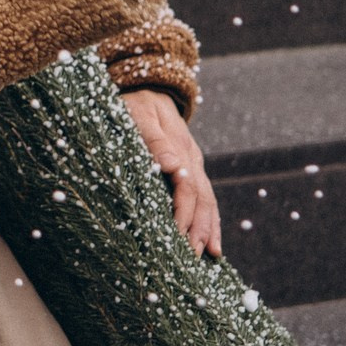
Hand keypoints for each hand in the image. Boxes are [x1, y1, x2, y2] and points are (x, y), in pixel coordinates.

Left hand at [125, 90, 221, 258]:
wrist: (145, 89)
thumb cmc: (134, 103)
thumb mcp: (139, 114)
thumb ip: (153, 139)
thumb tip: (172, 165)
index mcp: (180, 147)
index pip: (187, 186)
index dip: (184, 212)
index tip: (179, 235)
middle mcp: (191, 158)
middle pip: (203, 198)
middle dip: (200, 228)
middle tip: (194, 256)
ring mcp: (193, 164)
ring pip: (208, 200)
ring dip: (208, 228)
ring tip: (210, 255)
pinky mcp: (189, 170)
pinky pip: (204, 198)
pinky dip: (209, 220)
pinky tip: (210, 240)